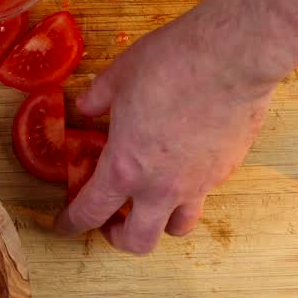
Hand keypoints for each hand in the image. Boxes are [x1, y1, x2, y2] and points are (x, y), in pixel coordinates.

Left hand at [54, 0, 278, 253]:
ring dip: (161, 222)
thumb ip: (97, 99)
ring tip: (153, 201)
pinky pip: (205, 192)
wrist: (233, 56)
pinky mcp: (228, 169)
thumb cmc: (170, 63)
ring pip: (179, 226)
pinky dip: (189, 188)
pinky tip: (186, 162)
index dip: (72, 224)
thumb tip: (86, 107)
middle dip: (119, 238)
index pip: (90, 213)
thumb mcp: (118, 77)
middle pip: (138, 242)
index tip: (65, 227)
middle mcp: (162, 187)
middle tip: (112, 222)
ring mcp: (199, 183)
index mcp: (125, 168)